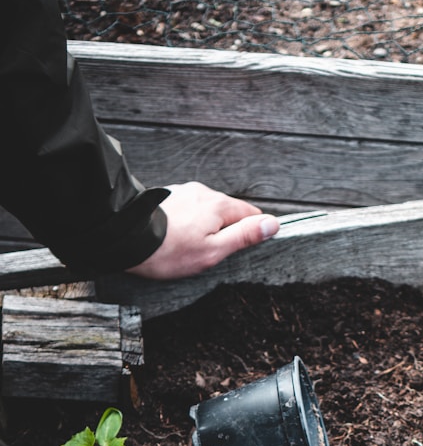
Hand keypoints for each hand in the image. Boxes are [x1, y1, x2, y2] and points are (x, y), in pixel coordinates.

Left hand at [128, 181, 279, 279]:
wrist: (128, 239)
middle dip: (226, 230)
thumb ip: (244, 236)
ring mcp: (184, 192)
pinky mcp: (169, 197)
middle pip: (228, 212)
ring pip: (207, 210)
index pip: (251, 213)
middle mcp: (202, 192)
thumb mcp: (214, 250)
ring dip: (206, 226)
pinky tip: (178, 238)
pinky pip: (189, 210)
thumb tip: (271, 224)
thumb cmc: (170, 251)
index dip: (252, 231)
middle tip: (212, 253)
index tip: (243, 247)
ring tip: (191, 247)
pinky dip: (189, 223)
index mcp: (219, 205)